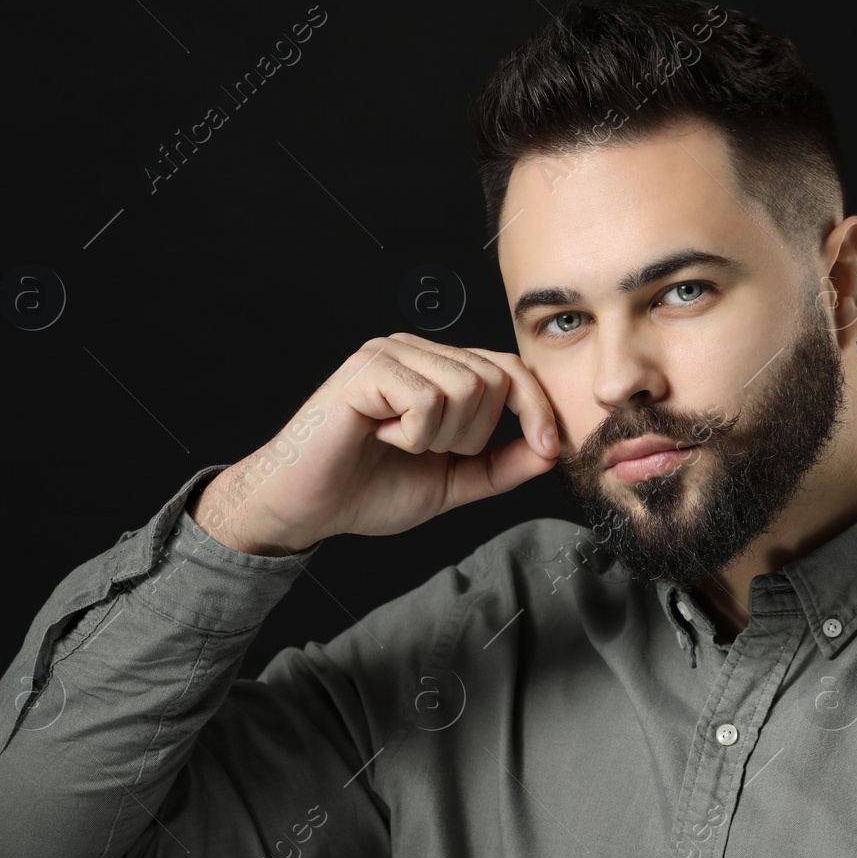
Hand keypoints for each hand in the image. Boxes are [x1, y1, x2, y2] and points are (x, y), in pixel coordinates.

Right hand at [192, 333, 557, 553]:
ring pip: (466, 388)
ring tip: (398, 444)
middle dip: (473, 434)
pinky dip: (414, 434)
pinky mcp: (368, 367)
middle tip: (423, 451)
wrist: (305, 507)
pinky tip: (379, 436)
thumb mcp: (452, 482)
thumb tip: (550, 451)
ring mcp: (391, 352)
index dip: (536, 408)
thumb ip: (500, 466)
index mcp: (437, 369)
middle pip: (494, 379)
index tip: (548, 449)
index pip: (509, 369)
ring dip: (440, 436)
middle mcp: (416, 350)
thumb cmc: (367, 489)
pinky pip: (429, 398)